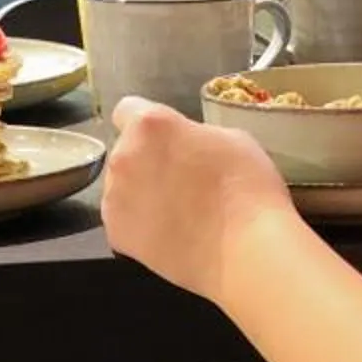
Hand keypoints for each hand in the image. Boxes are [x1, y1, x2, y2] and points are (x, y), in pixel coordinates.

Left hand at [100, 96, 292, 300]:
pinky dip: (140, 223)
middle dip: (147, 158)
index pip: (129, 110)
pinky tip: (170, 232)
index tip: (168, 140)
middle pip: (126, 149)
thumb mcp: (231, 138)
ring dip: (141, 190)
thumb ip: (193, 134)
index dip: (150, 125)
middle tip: (181, 178)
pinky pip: (123, 218)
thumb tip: (183, 147)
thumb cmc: (247, 186)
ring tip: (177, 211)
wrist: (246, 251)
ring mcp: (115, 198)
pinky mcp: (117, 235)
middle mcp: (123, 157)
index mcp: (150, 125)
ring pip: (121, 185)